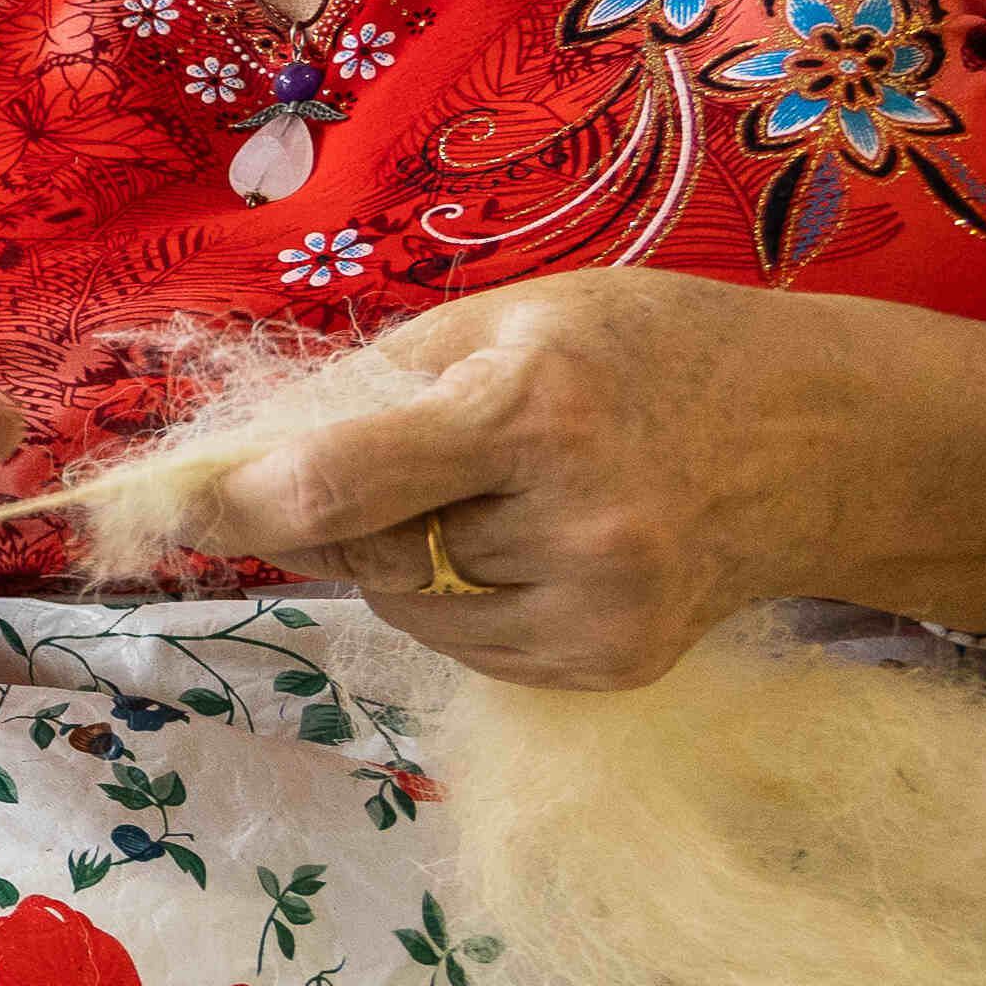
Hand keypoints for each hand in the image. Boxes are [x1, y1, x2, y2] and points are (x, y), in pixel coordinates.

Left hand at [178, 268, 911, 687]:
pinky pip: (462, 638)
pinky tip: (528, 541)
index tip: (170, 503)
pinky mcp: (605, 664)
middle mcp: (568, 521)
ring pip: (403, 599)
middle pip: (363, 547)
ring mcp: (594, 608)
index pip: (342, 479)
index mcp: (531, 407)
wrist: (816, 441)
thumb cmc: (645, 352)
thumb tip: (245, 460)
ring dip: (403, 551)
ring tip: (493, 491)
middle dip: (331, 512)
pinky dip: (459, 593)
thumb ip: (377, 388)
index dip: (237, 500)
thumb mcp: (512, 321)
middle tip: (373, 465)